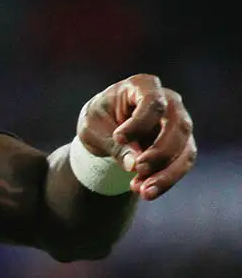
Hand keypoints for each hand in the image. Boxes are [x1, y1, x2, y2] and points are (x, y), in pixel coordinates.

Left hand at [78, 74, 195, 199]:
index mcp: (142, 86)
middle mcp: (168, 101)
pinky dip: (167, 179)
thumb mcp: (93, 129)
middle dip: (160, 151)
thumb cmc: (98, 121)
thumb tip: (133, 164)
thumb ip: (112, 144)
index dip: (139, 123)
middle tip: (138, 168)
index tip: (119, 138)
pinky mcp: (182, 144)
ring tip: (143, 191)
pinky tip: (147, 192)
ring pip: (185, 148)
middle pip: (177, 125)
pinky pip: (182, 163)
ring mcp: (178, 122)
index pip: (153, 102)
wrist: (104, 132)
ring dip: (166, 172)